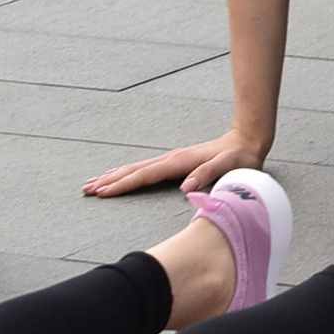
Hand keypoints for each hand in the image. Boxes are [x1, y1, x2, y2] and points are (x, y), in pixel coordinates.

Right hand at [84, 131, 262, 197]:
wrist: (247, 141)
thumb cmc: (240, 159)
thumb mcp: (229, 167)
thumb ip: (208, 174)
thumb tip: (185, 187)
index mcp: (179, 162)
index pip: (145, 175)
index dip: (123, 184)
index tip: (103, 192)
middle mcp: (171, 159)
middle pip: (134, 170)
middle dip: (109, 180)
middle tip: (86, 189)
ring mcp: (171, 159)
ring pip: (136, 168)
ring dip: (114, 176)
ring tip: (92, 184)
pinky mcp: (175, 162)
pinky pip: (144, 169)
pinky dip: (127, 173)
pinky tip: (118, 176)